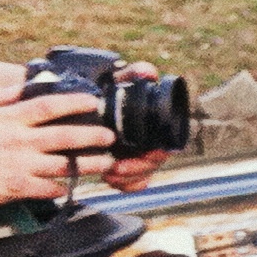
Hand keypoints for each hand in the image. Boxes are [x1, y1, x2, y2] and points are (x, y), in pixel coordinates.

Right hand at [0, 84, 117, 206]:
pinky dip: (61, 188)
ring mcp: (18, 164)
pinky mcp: (15, 187)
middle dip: (92, 136)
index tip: (94, 101)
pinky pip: (47, 189)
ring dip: (89, 164)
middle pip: (64, 136)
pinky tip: (69, 188)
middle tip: (110, 136)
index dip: (74, 102)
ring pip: (64, 165)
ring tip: (107, 162)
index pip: (47, 106)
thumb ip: (0, 99)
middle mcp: (16, 140)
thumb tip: (18, 86)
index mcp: (7, 119)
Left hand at [101, 61, 171, 192]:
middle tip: (114, 169)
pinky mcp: (127, 163)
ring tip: (108, 175)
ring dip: (128, 179)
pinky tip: (111, 179)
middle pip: (153, 165)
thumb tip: (148, 72)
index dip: (154, 156)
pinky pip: (134, 182)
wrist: (91, 101)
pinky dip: (126, 184)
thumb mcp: (119, 81)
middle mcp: (151, 140)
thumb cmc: (109, 90)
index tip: (137, 157)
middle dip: (136, 171)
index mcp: (156, 125)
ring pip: (143, 175)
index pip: (165, 147)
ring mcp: (140, 153)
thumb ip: (133, 74)